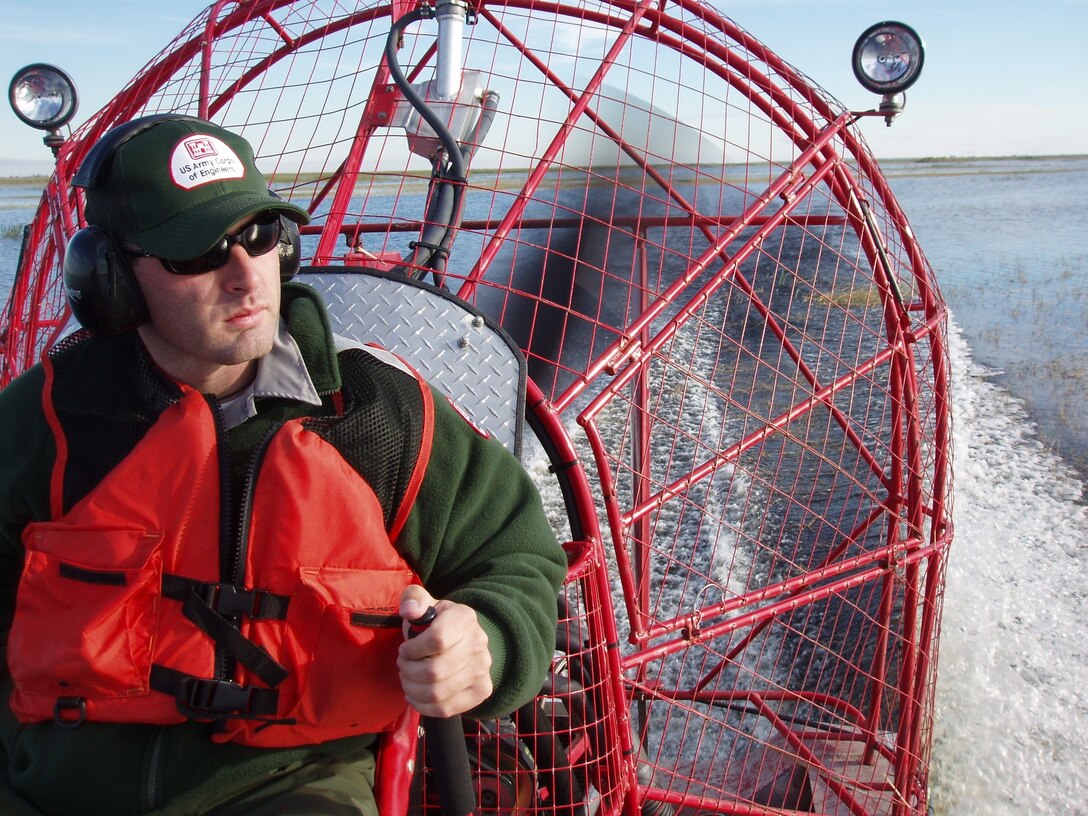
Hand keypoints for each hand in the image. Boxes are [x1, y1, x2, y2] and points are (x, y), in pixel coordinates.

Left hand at [398, 585, 492, 717]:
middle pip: (434, 671)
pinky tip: (415, 695)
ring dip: (412, 689)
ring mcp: (483, 670)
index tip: (404, 649)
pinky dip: (423, 706)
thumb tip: (409, 610)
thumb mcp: (425, 604)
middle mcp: (479, 644)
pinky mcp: (481, 691)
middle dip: (408, 671)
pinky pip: (446, 709)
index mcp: (464, 618)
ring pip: (437, 693)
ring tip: (407, 679)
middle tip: (402, 665)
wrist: (465, 640)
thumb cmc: (437, 623)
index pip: (437, 640)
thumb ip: (413, 599)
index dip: (412, 649)